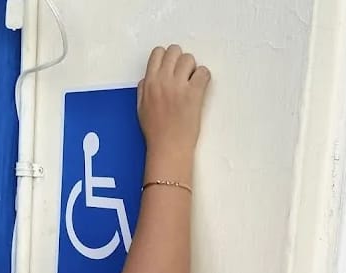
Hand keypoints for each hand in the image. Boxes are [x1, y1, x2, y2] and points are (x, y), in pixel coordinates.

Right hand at [138, 45, 210, 161]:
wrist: (168, 147)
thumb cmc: (156, 132)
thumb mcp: (141, 108)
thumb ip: (143, 90)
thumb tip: (147, 79)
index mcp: (149, 83)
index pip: (158, 53)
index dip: (167, 57)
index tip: (171, 66)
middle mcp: (163, 80)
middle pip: (175, 51)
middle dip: (180, 59)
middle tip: (183, 73)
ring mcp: (179, 86)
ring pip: (189, 58)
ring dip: (192, 68)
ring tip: (192, 82)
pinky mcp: (194, 93)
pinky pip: (203, 72)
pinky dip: (204, 76)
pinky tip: (200, 87)